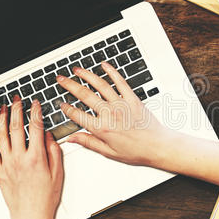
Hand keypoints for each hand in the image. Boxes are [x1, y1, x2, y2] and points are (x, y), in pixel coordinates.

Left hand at [0, 97, 63, 218]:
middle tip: (17, 100)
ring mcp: (7, 164)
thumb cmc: (45, 198)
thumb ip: (54, 151)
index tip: (35, 104)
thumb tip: (48, 136)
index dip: (35, 112)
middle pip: (16, 127)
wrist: (30, 216)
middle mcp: (19, 159)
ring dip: (2, 119)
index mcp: (36, 157)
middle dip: (17, 110)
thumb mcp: (58, 173)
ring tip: (4, 108)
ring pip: (1, 136)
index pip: (36, 127)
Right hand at [56, 61, 174, 165]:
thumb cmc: (136, 151)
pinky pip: (120, 82)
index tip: (61, 103)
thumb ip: (88, 143)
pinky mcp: (132, 98)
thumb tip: (72, 139)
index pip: (77, 115)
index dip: (66, 108)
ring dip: (86, 75)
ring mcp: (121, 104)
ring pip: (100, 85)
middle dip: (70, 86)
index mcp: (102, 128)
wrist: (158, 146)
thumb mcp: (109, 152)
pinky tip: (104, 65)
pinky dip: (111, 72)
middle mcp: (109, 114)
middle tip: (61, 79)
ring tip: (77, 70)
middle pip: (85, 95)